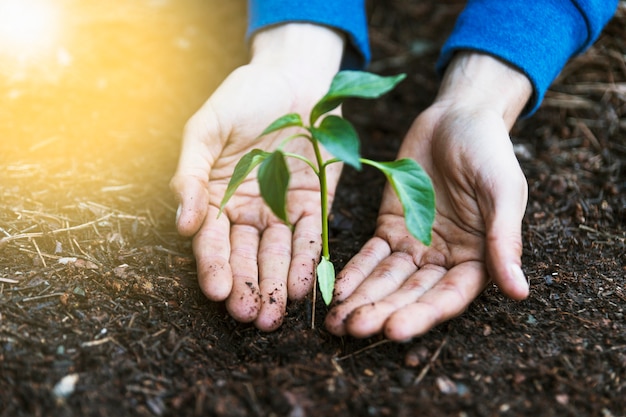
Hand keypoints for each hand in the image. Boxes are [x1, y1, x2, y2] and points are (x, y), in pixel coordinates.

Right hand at [170, 24, 343, 330]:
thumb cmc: (244, 96)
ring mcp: (282, 208)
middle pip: (245, 255)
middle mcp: (248, 209)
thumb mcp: (207, 128)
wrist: (294, 75)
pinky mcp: (314, 203)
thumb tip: (183, 223)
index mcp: (216, 195)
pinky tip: (304, 286)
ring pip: (278, 254)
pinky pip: (311, 237)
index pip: (213, 238)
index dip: (214, 264)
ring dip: (276, 285)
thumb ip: (191, 174)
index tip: (216, 290)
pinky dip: (308, 261)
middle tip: (250, 315)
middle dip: (247, 286)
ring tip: (275, 315)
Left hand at [325, 53, 532, 340]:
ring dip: (362, 300)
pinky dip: (353, 271)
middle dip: (382, 312)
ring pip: (386, 280)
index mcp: (478, 257)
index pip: (449, 295)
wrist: (457, 115)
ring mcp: (414, 243)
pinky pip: (369, 254)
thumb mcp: (503, 190)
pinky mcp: (389, 225)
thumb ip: (504, 239)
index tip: (395, 330)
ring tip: (336, 322)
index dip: (423, 314)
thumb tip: (520, 291)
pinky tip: (335, 290)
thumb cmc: (490, 150)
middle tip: (352, 329)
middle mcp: (444, 258)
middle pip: (411, 293)